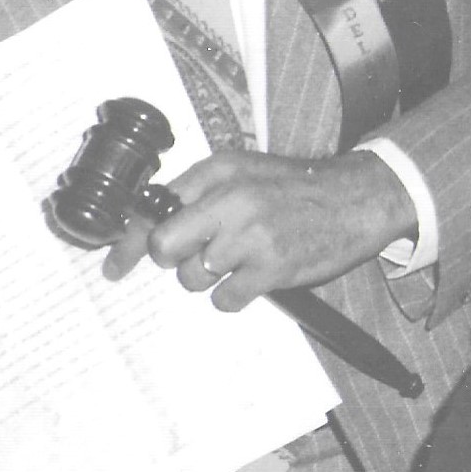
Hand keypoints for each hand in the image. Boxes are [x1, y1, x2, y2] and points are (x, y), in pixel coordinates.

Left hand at [102, 150, 414, 308]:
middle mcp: (229, 200)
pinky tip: (253, 278)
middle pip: (164, 247)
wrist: (354, 199)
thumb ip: (199, 193)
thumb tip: (152, 226)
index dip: (129, 241)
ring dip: (210, 278)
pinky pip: (225, 299)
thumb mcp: (242, 173)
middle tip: (199, 257)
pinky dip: (233, 296)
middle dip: (174, 259)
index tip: (116, 266)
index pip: (153, 207)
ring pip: (194, 277)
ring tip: (240, 261)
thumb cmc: (293, 189)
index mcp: (216, 172)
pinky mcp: (272, 267)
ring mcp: (251, 235)